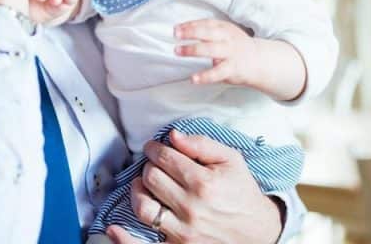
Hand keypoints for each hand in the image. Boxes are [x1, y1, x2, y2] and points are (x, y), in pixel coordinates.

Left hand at [105, 129, 282, 243]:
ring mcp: (183, 230)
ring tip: (144, 184)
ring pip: (143, 206)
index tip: (154, 147)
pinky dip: (125, 239)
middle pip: (151, 178)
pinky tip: (113, 229)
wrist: (257, 230)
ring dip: (138, 190)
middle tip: (154, 163)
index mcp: (203, 182)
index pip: (164, 158)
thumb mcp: (231, 160)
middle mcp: (190, 207)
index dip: (155, 148)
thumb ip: (201, 144)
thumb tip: (174, 136)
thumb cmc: (242, 192)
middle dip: (149, 165)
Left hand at [175, 20, 305, 100]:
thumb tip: (182, 31)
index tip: (176, 28)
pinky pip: (217, 73)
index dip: (190, 24)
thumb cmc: (236, 46)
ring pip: (210, 49)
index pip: (206, 23)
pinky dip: (204, 76)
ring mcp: (230, 53)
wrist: (259, 61)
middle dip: (191, 32)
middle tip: (175, 34)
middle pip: (207, 32)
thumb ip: (208, 31)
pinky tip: (193, 78)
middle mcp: (227, 38)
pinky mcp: (232, 69)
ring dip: (193, 49)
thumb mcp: (225, 34)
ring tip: (178, 51)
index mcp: (225, 28)